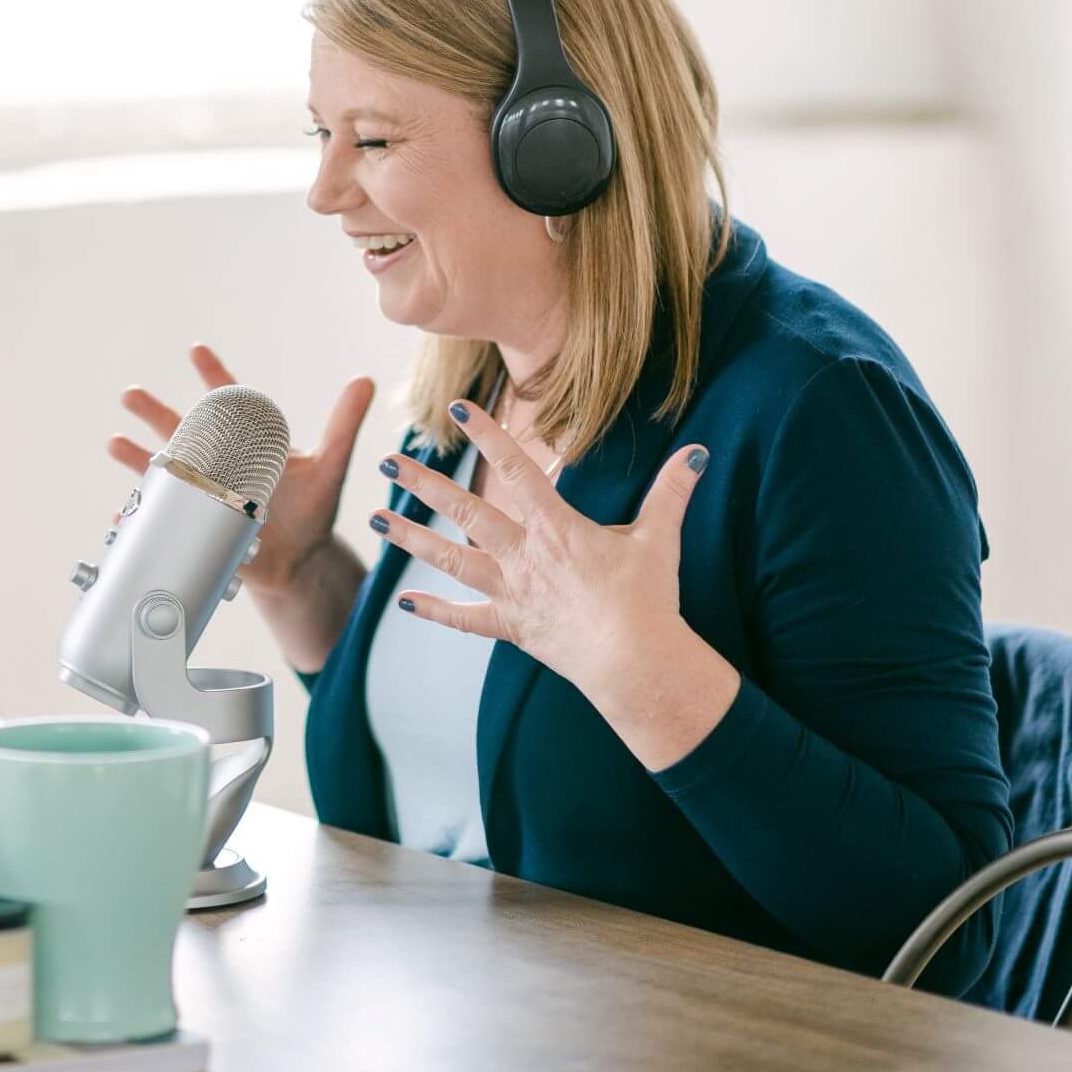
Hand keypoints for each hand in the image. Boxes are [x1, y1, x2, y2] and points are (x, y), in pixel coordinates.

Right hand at [110, 344, 375, 594]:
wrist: (299, 564)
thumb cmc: (313, 511)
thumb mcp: (330, 466)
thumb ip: (343, 424)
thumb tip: (364, 380)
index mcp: (247, 444)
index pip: (228, 402)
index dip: (214, 376)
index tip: (196, 350)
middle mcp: (218, 465)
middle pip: (181, 432)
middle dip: (155, 412)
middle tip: (130, 394)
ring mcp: (203, 495)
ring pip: (164, 471)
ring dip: (137, 458)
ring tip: (114, 442)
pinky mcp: (198, 527)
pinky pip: (164, 519)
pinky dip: (141, 515)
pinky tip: (123, 513)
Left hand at [370, 397, 708, 703]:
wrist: (636, 664)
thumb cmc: (648, 600)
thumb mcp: (659, 538)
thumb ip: (671, 491)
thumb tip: (697, 452)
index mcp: (556, 527)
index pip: (516, 470)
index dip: (488, 435)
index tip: (458, 408)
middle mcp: (525, 555)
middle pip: (465, 512)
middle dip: (424, 483)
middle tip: (388, 460)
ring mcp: (512, 592)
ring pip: (451, 560)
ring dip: (410, 538)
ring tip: (374, 517)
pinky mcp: (511, 627)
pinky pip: (466, 620)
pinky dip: (435, 612)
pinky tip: (403, 602)